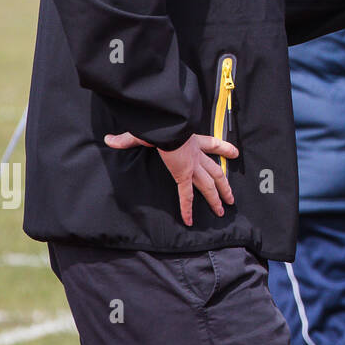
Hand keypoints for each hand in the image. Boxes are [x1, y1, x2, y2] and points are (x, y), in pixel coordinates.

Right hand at [105, 132, 237, 225]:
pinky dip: (187, 208)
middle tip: (231, 198)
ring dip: (216, 198)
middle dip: (224, 185)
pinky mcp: (184, 174)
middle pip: (216, 172)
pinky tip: (189, 220)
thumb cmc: (160, 124)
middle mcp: (196, 155)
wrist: (167, 125)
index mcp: (193, 141)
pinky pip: (187, 195)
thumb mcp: (147, 131)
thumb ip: (128, 138)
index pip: (213, 145)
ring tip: (222, 211)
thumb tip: (109, 139)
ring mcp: (192, 166)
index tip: (235, 153)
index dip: (225, 150)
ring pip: (209, 185)